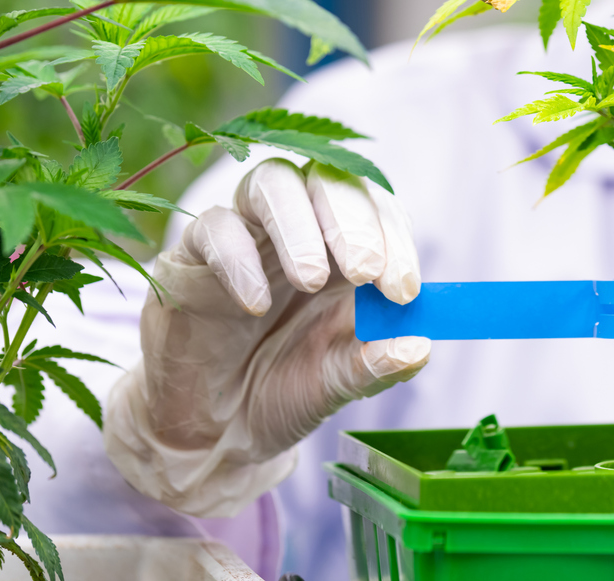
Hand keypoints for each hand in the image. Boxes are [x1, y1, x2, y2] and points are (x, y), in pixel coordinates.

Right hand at [103, 159, 429, 516]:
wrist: (212, 431)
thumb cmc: (285, 389)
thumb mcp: (338, 384)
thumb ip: (377, 364)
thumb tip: (420, 348)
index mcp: (348, 251)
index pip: (380, 213)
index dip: (395, 242)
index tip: (403, 291)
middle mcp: (302, 229)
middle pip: (329, 182)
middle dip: (353, 221)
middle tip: (365, 270)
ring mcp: (247, 235)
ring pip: (272, 182)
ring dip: (299, 225)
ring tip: (312, 279)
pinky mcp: (193, 255)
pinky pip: (213, 227)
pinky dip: (238, 258)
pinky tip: (256, 303)